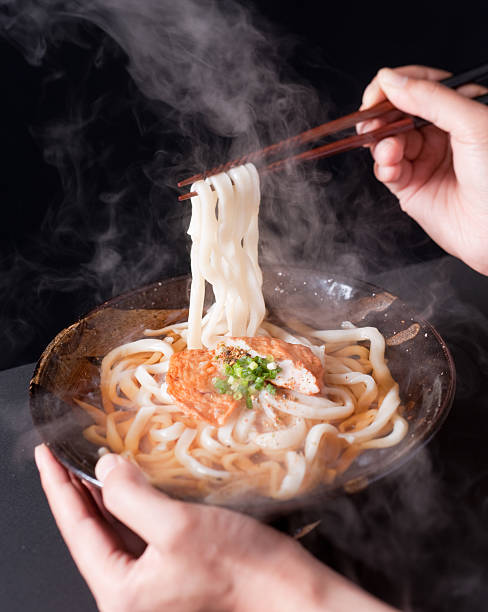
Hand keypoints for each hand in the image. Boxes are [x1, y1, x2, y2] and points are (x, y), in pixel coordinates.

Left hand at [35, 444, 396, 611]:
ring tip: (88, 467)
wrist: (291, 598)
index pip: (75, 530)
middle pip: (91, 534)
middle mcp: (131, 596)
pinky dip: (130, 509)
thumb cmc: (242, 570)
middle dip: (76, 493)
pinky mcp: (174, 576)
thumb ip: (130, 497)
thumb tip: (104, 470)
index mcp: (121, 592)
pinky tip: (130, 488)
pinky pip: (139, 538)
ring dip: (102, 499)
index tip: (45, 457)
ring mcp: (153, 588)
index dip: (57, 488)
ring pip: (114, 535)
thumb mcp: (177, 528)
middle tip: (61, 457)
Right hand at [359, 65, 487, 274]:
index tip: (377, 91)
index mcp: (461, 108)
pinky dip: (382, 167)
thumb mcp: (472, 125)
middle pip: (397, 112)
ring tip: (390, 153)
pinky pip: (386, 169)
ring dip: (382, 145)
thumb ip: (430, 98)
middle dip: (381, 117)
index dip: (394, 85)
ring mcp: (424, 159)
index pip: (420, 84)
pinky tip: (390, 169)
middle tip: (373, 123)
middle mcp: (441, 132)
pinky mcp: (411, 185)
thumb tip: (391, 80)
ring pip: (387, 141)